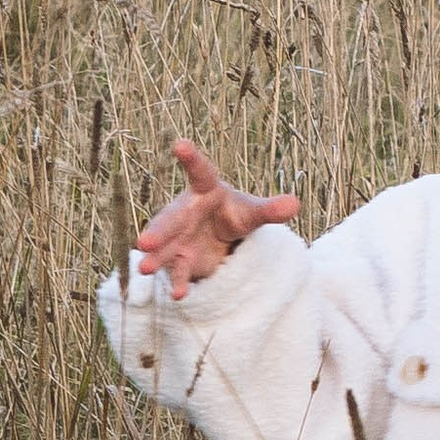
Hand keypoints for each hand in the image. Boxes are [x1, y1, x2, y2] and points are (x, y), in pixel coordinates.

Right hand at [133, 137, 300, 295]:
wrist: (222, 238)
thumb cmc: (234, 215)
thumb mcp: (252, 213)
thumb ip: (270, 210)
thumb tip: (295, 204)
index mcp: (205, 189)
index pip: (199, 171)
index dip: (191, 158)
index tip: (180, 144)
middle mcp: (185, 211)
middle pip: (171, 219)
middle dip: (158, 230)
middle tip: (144, 241)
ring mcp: (179, 237)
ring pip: (166, 248)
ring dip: (156, 258)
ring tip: (144, 267)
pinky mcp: (181, 259)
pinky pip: (179, 271)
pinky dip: (179, 282)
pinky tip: (179, 295)